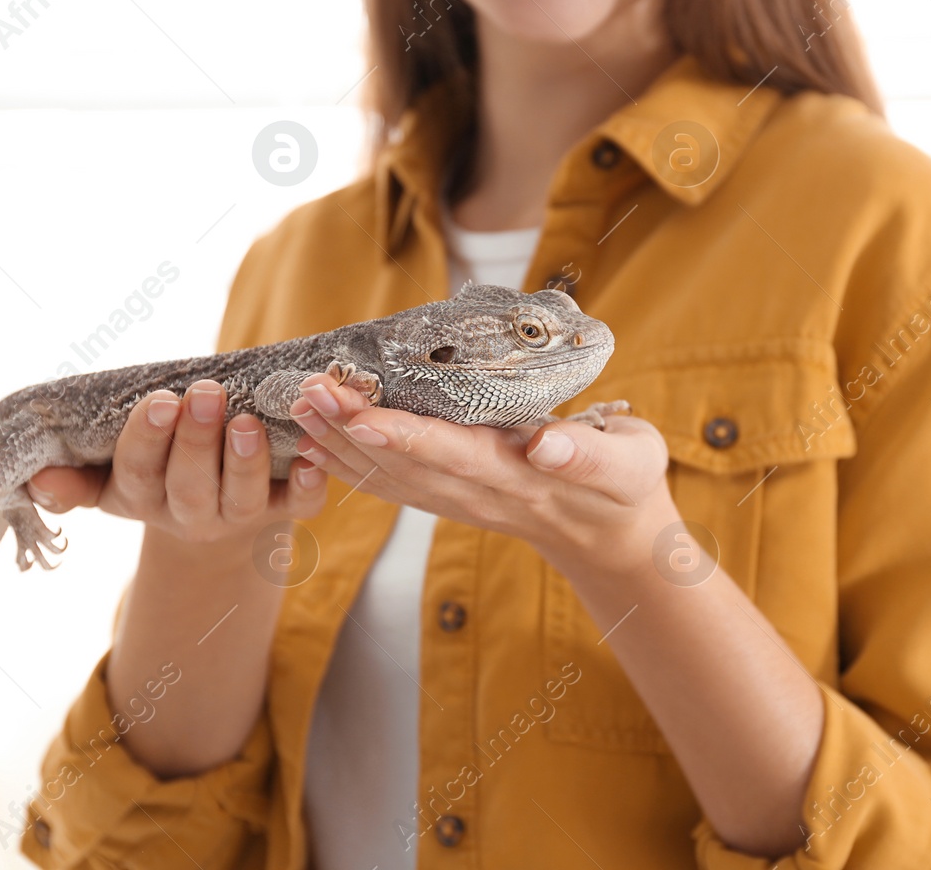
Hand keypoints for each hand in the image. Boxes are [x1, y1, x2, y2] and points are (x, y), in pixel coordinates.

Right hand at [26, 379, 327, 543]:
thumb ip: (74, 479)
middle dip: (197, 440)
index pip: (137, 472)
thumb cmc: (156, 469)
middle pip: (190, 486)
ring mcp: (239, 516)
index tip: (160, 400)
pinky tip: (315, 454)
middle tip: (206, 393)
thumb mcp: (109, 475)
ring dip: (245, 460)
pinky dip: (312, 484)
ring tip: (247, 419)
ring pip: (242, 499)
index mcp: (141, 498)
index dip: (148, 438)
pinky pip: (301, 508)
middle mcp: (190, 515)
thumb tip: (36, 480)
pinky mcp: (285, 511)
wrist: (213, 511)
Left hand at [288, 372, 676, 574]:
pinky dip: (351, 465)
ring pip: (391, 479)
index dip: (407, 438)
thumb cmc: (628, 484)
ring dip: (341, 446)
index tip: (361, 416)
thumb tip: (546, 444)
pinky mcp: (452, 499)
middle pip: (408, 466)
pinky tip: (317, 440)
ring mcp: (462, 502)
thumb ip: (591, 455)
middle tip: (308, 392)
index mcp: (523, 477)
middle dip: (353, 432)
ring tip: (299, 407)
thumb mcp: (631, 464)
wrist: (616, 538)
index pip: (456, 456)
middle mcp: (482, 494)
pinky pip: (393, 487)